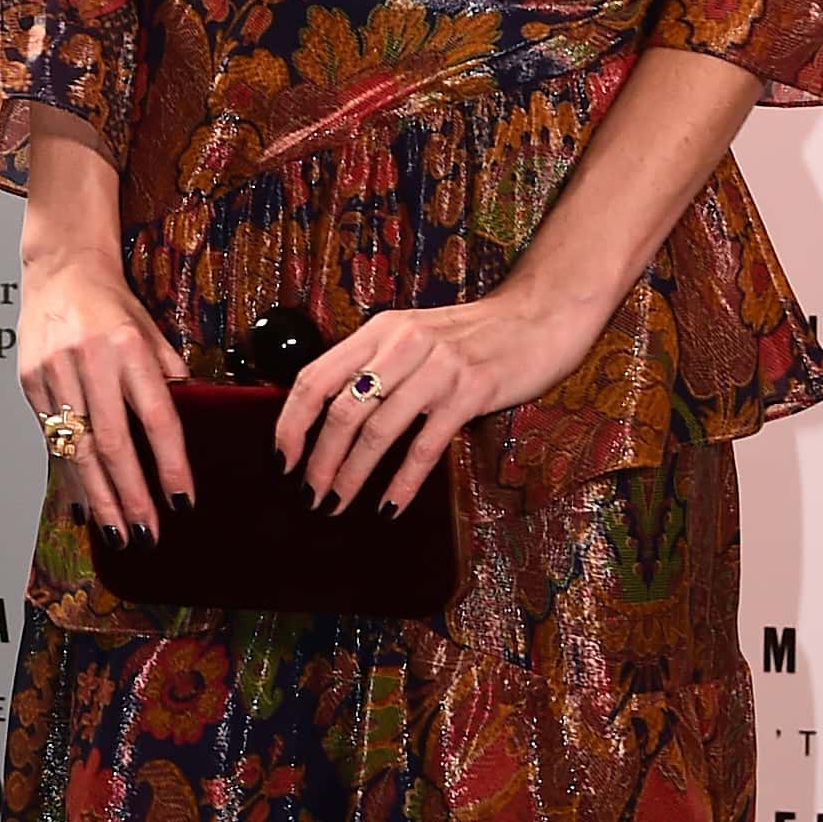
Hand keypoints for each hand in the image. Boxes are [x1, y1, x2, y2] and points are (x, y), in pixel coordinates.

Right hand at [16, 252, 192, 539]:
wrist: (60, 268)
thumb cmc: (112, 303)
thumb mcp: (151, 330)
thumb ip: (168, 377)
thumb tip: (186, 425)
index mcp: (128, 347)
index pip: (155, 418)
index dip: (170, 464)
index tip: (182, 501)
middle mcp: (89, 361)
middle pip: (111, 443)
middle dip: (130, 495)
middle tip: (147, 534)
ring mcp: (53, 372)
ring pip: (76, 450)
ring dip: (98, 498)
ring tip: (116, 533)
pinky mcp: (29, 382)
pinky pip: (50, 440)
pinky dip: (69, 476)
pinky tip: (84, 504)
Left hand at [274, 290, 597, 512]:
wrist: (540, 315)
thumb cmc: (475, 335)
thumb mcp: (415, 337)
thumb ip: (376, 365)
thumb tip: (330, 415)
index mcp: (381, 330)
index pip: (316, 377)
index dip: (291, 423)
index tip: (282, 460)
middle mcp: (403, 344)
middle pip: (342, 410)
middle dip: (319, 461)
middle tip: (309, 496)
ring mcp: (438, 367)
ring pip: (378, 431)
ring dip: (351, 475)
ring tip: (337, 504)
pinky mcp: (471, 390)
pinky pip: (426, 445)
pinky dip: (402, 482)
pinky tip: (389, 506)